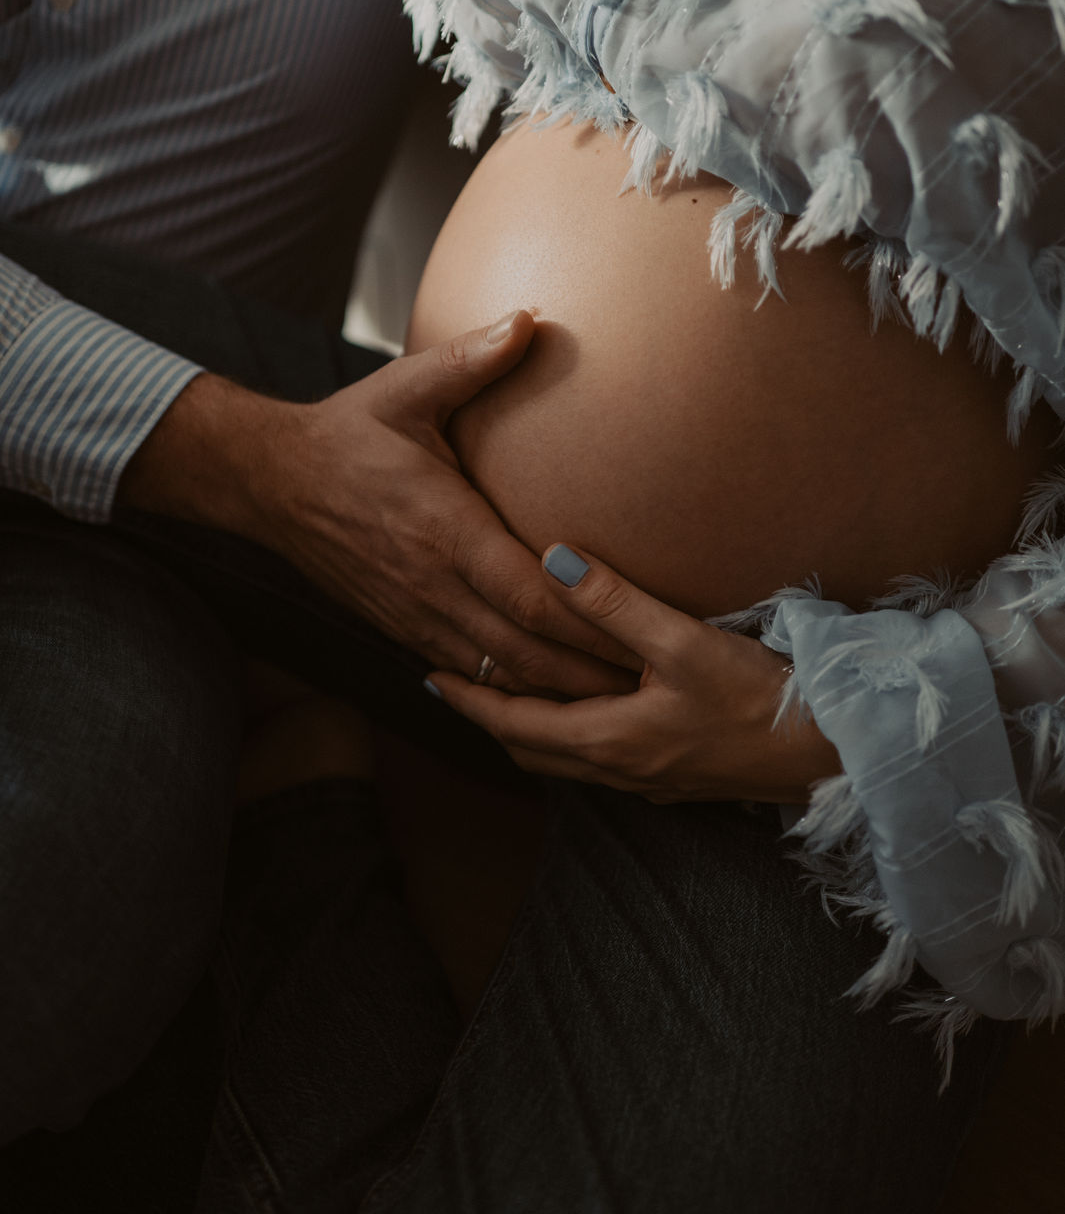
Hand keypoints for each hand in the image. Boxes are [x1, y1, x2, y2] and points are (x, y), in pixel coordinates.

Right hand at [118, 314, 635, 696]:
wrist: (268, 482)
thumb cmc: (346, 431)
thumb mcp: (404, 387)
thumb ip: (470, 358)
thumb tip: (531, 318)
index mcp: (444, 529)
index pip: (530, 595)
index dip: (590, 623)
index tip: (644, 633)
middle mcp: (432, 584)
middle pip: (525, 654)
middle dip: (590, 677)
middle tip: (653, 688)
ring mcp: (414, 616)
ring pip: (498, 675)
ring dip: (557, 696)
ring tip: (619, 704)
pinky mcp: (402, 628)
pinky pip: (468, 674)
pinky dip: (513, 692)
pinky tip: (552, 701)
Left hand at [425, 544, 840, 803]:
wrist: (830, 754)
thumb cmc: (759, 698)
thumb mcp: (682, 642)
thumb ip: (613, 602)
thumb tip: (550, 560)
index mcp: (607, 740)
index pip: (513, 724)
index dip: (468, 701)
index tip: (428, 677)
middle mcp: (619, 770)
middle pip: (530, 751)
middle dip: (490, 718)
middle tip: (458, 683)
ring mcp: (649, 780)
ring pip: (564, 761)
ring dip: (529, 730)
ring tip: (510, 690)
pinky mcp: (677, 777)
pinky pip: (600, 761)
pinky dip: (569, 736)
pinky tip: (584, 710)